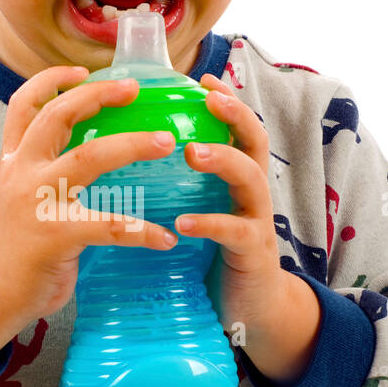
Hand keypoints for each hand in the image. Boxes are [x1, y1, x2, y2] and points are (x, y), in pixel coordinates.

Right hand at [0, 66, 180, 362]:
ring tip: (166, 142)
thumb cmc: (19, 244)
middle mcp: (22, 172)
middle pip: (58, 116)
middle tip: (134, 88)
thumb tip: (96, 149)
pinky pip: (107, 225)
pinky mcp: (55, 235)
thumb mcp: (21, 195)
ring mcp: (37, 201)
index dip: (52, 80)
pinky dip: (141, 231)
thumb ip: (46, 171)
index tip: (83, 68)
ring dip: (131, 144)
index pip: (25, 105)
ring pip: (88, 158)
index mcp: (15, 160)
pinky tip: (165, 237)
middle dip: (96, 95)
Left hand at [174, 73, 320, 384]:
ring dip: (222, 160)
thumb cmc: (213, 253)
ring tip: (192, 152)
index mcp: (236, 175)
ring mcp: (256, 219)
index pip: (236, 126)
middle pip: (254, 139)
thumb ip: (181, 183)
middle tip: (207, 100)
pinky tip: (183, 223)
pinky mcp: (251, 252)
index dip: (224, 100)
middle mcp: (252, 190)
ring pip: (250, 178)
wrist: (250, 308)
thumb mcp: (200, 208)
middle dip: (234, 115)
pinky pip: (235, 231)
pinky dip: (209, 223)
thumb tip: (130, 155)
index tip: (200, 78)